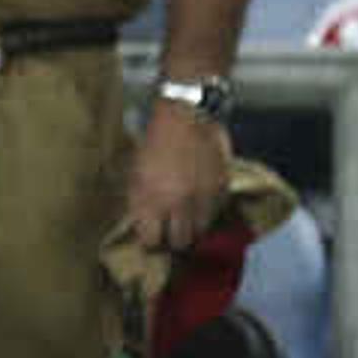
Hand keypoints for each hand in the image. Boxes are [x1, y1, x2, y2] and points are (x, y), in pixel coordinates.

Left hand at [119, 100, 233, 254]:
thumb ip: (140, 203)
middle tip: (172, 232)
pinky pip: (216, 212)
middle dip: (174, 239)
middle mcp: (179, 204)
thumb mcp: (136, 173)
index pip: (152, 241)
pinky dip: (208, 211)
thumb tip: (145, 228)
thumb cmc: (154, 142)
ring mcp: (203, 197)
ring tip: (188, 218)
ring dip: (194, 227)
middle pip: (181, 243)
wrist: (185, 114)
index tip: (152, 237)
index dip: (151, 241)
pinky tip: (201, 201)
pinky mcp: (221, 188)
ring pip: (201, 231)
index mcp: (152, 199)